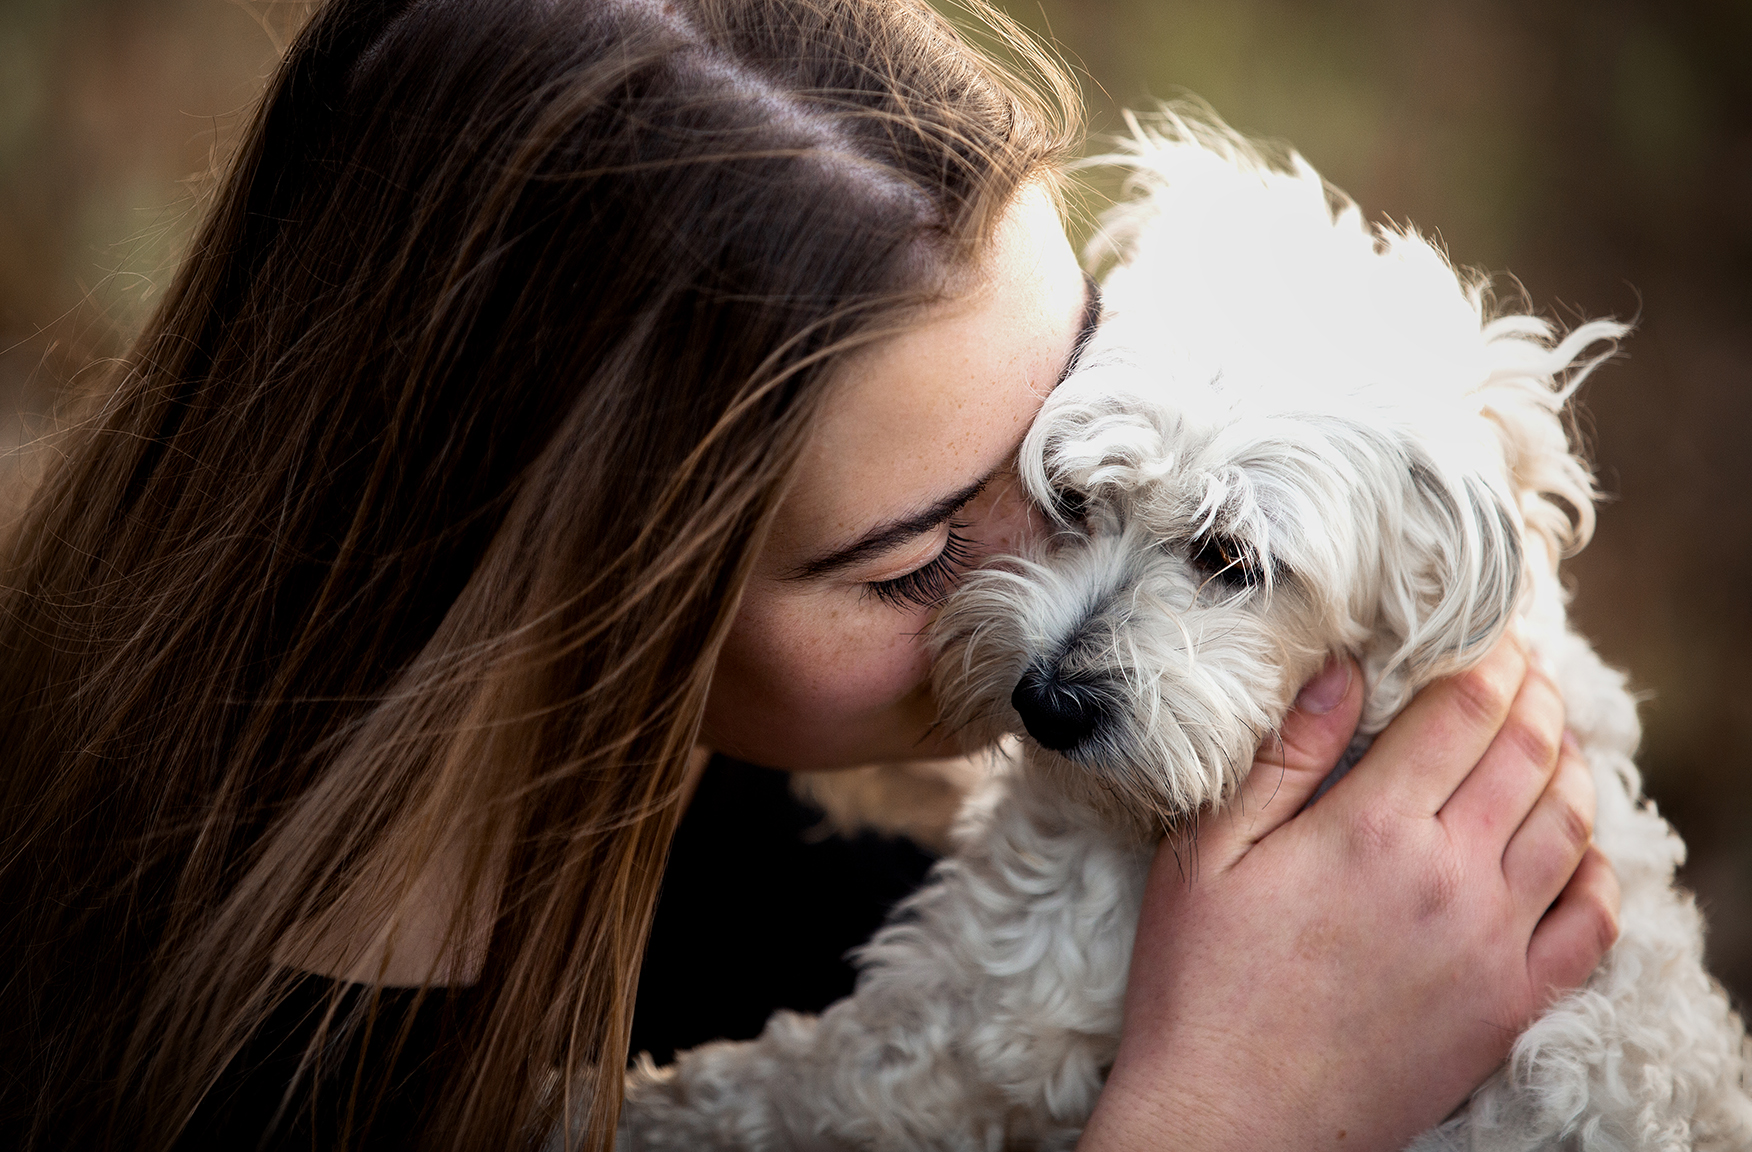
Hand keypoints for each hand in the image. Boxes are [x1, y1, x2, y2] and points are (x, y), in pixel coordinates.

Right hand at [1078, 638, 1620, 1151]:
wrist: (1230, 1121)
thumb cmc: (1200, 983)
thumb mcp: (1206, 855)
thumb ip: (1282, 759)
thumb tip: (1338, 671)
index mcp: (1373, 830)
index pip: (1464, 712)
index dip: (1487, 657)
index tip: (1490, 630)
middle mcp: (1451, 878)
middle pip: (1529, 755)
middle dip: (1535, 694)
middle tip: (1525, 665)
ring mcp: (1491, 947)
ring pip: (1569, 827)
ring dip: (1571, 764)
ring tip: (1553, 735)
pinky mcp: (1508, 1006)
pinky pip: (1591, 924)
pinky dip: (1597, 869)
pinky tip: (1576, 846)